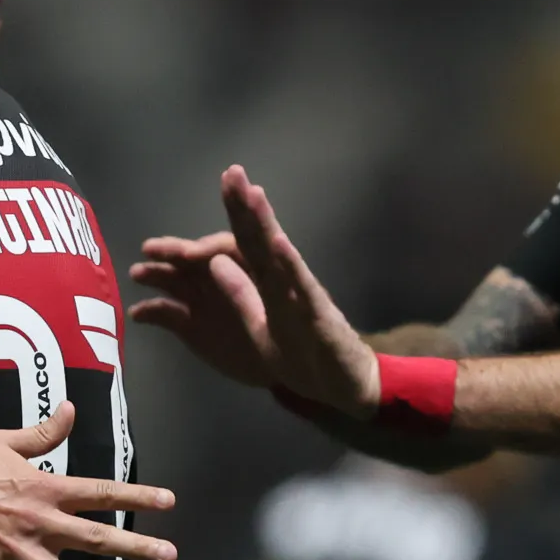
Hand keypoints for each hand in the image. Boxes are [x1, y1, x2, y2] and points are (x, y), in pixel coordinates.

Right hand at [0, 403, 176, 559]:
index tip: (169, 502)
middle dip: (135, 547)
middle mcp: (38, 524)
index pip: (100, 493)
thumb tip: (72, 410)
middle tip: (169, 555)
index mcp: (43, 489)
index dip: (136, 496)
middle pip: (96, 538)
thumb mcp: (1, 439)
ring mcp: (17, 553)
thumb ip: (42, 433)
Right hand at [128, 228, 270, 387]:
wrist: (281, 373)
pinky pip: (167, 313)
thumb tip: (218, 260)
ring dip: (156, 275)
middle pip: (193, 258)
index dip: (205, 248)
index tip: (188, 255)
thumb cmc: (286, 339)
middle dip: (172, 251)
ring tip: (136, 274)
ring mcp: (202, 300)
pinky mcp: (189, 325)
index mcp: (247, 270)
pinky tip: (136, 314)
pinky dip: (151, 312)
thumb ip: (244, 290)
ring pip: (176, 280)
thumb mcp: (271, 317)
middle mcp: (221, 279)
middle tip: (149, 249)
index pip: (224, 248)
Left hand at [133, 168, 377, 417]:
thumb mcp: (258, 329)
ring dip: (268, 227)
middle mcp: (289, 283)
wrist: (346, 387)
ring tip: (253, 196)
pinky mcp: (319, 318)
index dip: (237, 213)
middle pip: (264, 240)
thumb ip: (239, 296)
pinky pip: (303, 291)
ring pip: (283, 258)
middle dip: (248, 207)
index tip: (226, 178)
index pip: (248, 244)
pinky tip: (280, 245)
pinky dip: (291, 268)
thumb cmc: (303, 358)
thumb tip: (214, 263)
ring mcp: (305, 297)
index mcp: (272, 285)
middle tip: (234, 172)